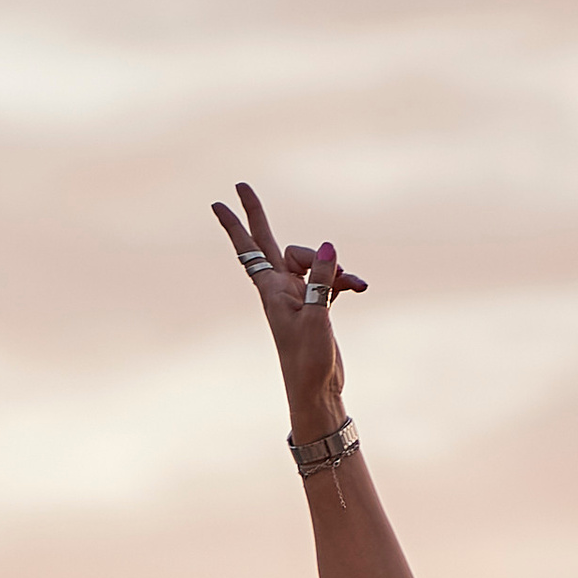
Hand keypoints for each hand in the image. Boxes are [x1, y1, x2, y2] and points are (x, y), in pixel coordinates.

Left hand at [212, 180, 366, 417]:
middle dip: (257, 215)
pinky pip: (329, 278)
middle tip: (241, 185)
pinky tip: (357, 289)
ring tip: (355, 286)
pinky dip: (343, 280)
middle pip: (271, 242)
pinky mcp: (316, 305)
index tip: (219, 202)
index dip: (235, 225)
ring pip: (314, 262)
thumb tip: (327, 246)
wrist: (317, 391)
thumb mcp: (316, 318)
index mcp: (272, 291)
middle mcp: (282, 288)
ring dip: (336, 269)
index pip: (250, 249)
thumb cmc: (309, 361)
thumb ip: (321, 280)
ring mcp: (299, 295)